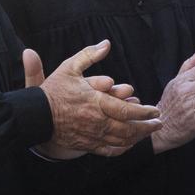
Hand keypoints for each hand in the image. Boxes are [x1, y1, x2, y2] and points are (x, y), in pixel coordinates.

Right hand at [26, 40, 161, 157]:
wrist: (35, 116)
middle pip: (129, 129)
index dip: (144, 112)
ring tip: (149, 132)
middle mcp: (96, 122)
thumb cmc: (53, 91)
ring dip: (138, 137)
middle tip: (158, 123)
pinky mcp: (86, 145)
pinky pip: (109, 150)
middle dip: (147, 127)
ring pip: (121, 141)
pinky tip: (129, 144)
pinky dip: (123, 148)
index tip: (155, 110)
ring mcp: (92, 136)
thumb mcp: (69, 68)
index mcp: (96, 102)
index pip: (127, 111)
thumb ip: (89, 55)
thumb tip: (106, 43)